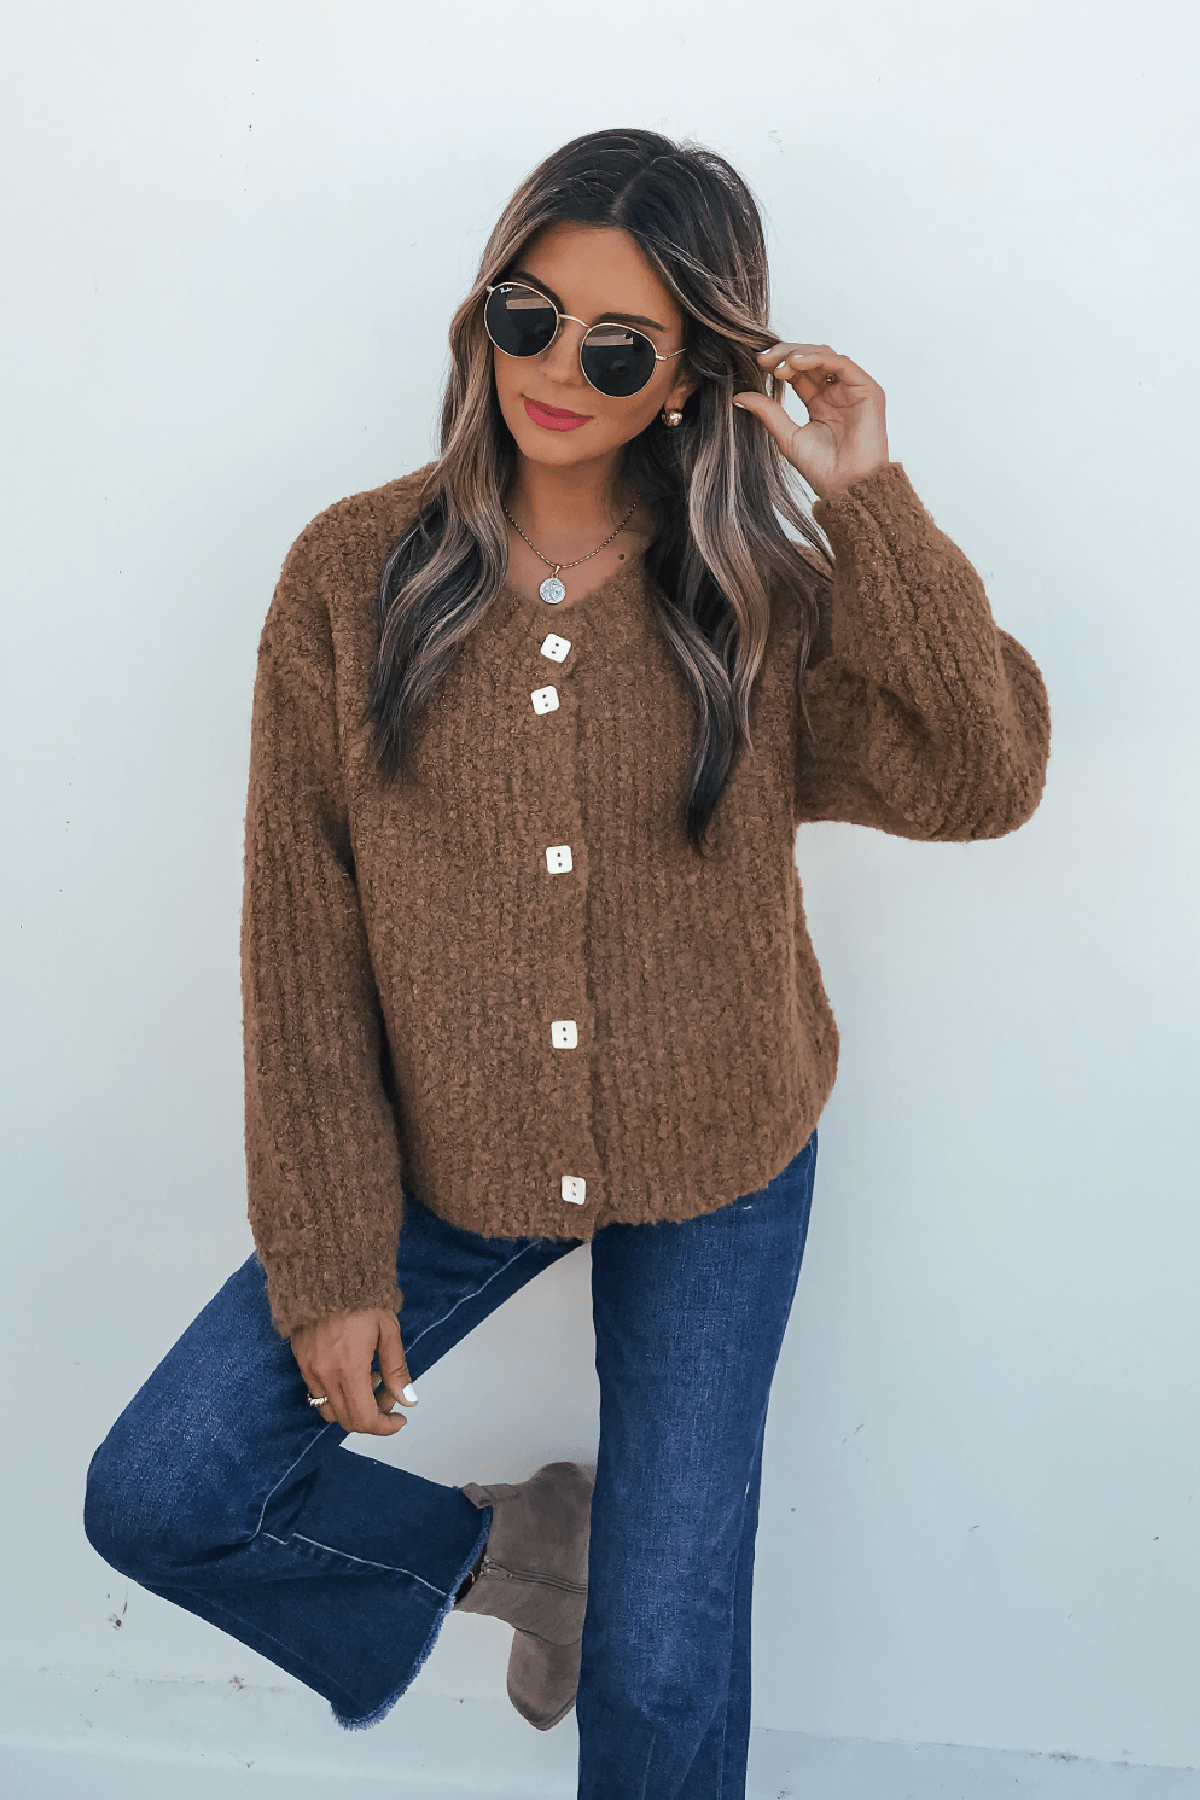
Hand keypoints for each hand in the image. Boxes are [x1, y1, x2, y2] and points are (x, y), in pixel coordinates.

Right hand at [290, 1307, 416, 1436]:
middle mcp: (324, 1375)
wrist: (327, 1271)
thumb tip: (408, 1401)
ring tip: (372, 1381)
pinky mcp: (300, 1361)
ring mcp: (308, 1369)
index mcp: (349, 1369)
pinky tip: (353, 1372)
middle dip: (372, 1417)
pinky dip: (337, 1394)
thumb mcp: (388, 1332)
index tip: (400, 1419)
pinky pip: (317, 1393)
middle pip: (346, 1420)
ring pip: (330, 1410)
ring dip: (353, 1408)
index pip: (364, 1419)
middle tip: (389, 1396)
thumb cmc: (363, 1298)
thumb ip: (396, 1370)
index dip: (384, 1427)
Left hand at [733, 342, 889, 500]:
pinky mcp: (868, 390)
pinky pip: (841, 364)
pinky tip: (796, 363)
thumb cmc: (823, 470)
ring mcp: (853, 390)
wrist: (846, 487)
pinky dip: (817, 359)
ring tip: (779, 366)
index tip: (757, 364)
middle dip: (786, 354)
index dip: (779, 363)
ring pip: (825, 356)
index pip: (798, 372)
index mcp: (820, 403)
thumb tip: (738, 396)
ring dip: (799, 355)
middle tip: (764, 360)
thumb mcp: (787, 436)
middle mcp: (837, 393)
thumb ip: (767, 412)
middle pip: (810, 358)